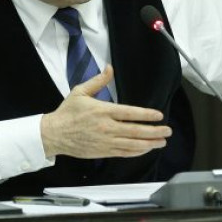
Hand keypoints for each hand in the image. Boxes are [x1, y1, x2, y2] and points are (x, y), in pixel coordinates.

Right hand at [40, 65, 171, 158]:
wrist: (54, 134)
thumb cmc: (67, 112)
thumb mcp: (80, 91)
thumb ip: (98, 81)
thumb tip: (109, 68)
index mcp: (103, 111)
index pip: (130, 113)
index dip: (146, 114)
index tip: (158, 115)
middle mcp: (107, 127)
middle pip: (136, 130)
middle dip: (154, 131)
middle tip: (167, 130)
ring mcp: (106, 141)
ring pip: (132, 144)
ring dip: (149, 143)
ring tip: (162, 142)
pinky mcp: (103, 151)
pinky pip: (124, 153)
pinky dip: (136, 152)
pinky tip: (145, 149)